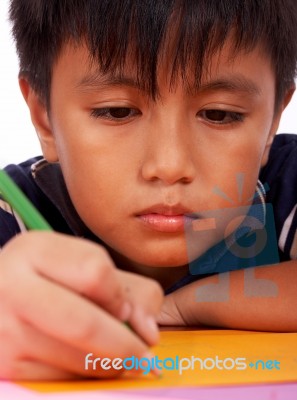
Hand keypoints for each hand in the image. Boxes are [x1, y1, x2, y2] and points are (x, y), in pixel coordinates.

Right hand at [0, 231, 162, 379]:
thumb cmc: (50, 279)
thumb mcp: (84, 265)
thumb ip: (129, 288)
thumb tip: (148, 333)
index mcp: (36, 250)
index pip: (96, 272)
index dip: (120, 296)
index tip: (125, 309)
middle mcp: (14, 287)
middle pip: (86, 325)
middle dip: (126, 347)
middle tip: (145, 358)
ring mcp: (5, 329)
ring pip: (77, 359)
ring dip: (109, 364)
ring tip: (115, 356)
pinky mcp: (6, 365)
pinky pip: (62, 380)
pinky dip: (84, 375)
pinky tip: (85, 361)